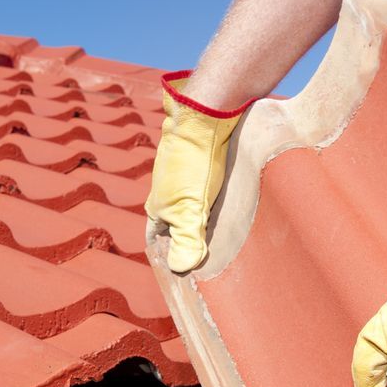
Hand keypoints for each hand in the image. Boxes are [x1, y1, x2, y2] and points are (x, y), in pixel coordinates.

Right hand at [145, 71, 254, 272]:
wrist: (203, 116)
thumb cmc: (194, 163)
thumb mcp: (190, 208)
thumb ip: (187, 239)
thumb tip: (180, 268)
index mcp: (157, 207)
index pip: (157, 240)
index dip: (168, 255)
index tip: (184, 270)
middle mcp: (164, 192)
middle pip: (173, 223)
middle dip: (186, 239)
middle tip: (207, 255)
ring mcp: (180, 175)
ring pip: (188, 205)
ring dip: (200, 219)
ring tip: (221, 235)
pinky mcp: (197, 162)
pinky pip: (202, 188)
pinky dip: (212, 200)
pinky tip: (229, 205)